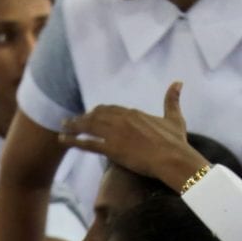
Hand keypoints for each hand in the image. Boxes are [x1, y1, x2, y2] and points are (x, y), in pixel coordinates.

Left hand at [58, 82, 202, 186]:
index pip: (111, 109)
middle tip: (73, 120)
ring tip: (64, 127)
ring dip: (74, 126)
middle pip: (96, 115)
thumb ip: (173, 99)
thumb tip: (178, 82)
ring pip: (88, 127)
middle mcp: (121, 120)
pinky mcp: (111, 149)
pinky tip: (64, 140)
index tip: (92, 114)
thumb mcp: (175, 118)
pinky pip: (87, 143)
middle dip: (83, 117)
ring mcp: (115, 134)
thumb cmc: (176, 141)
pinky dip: (73, 141)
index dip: (100, 112)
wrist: (173, 158)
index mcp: (134, 113)